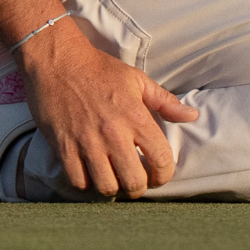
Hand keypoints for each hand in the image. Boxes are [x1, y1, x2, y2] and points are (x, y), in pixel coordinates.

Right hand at [17, 20, 198, 198]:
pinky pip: (77, 182)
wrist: (57, 60)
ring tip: (112, 179)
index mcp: (135, 116)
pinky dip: (85, 185)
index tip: (159, 176)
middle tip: (134, 181)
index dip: (164, 175)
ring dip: (112, 188)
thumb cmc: (99, 69)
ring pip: (106, 187)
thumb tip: (192, 115)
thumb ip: (164, 101)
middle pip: (134, 182)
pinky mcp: (63, 147)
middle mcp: (113, 133)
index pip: (161, 159)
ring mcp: (87, 142)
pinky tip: (89, 175)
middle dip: (138, 188)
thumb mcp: (136, 79)